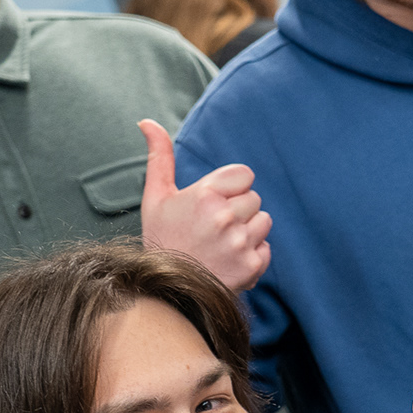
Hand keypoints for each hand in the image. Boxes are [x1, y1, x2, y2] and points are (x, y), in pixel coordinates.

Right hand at [137, 119, 272, 290]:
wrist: (165, 292)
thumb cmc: (161, 239)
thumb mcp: (155, 197)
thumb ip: (159, 156)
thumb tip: (147, 121)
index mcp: (205, 194)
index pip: (244, 175)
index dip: (230, 189)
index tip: (212, 204)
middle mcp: (225, 217)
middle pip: (254, 199)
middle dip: (238, 211)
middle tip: (212, 229)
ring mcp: (239, 243)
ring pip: (263, 222)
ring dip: (247, 232)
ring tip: (221, 245)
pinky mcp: (250, 266)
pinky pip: (266, 250)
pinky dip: (252, 256)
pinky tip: (228, 261)